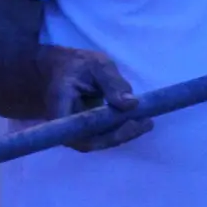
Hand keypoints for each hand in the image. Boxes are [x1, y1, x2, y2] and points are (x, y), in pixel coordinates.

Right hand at [39, 47, 153, 151]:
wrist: (62, 69)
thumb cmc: (77, 64)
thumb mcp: (97, 65)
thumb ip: (113, 83)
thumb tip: (132, 105)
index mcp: (59, 106)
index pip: (79, 131)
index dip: (105, 134)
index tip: (129, 123)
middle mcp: (62, 125)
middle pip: (90, 141)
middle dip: (120, 135)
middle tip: (146, 122)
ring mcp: (72, 131)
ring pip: (98, 141)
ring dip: (123, 134)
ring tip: (146, 122)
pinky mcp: (82, 131)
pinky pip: (101, 135)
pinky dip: (120, 129)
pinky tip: (138, 121)